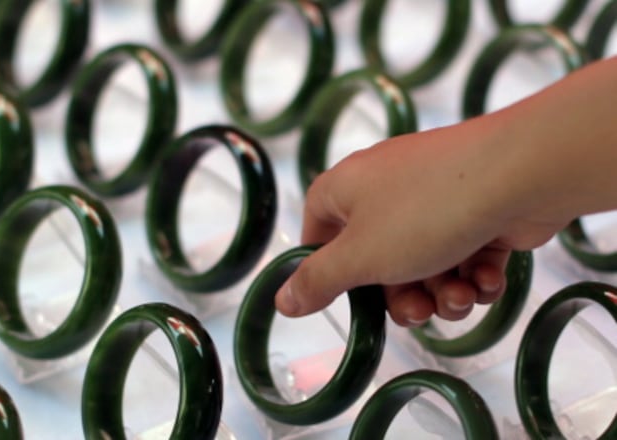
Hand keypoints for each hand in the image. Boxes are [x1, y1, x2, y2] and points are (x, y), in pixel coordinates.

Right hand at [276, 119, 563, 325]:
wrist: (520, 173)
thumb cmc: (425, 212)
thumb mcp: (360, 257)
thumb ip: (318, 281)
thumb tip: (281, 301)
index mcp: (345, 190)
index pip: (317, 234)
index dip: (329, 272)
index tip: (348, 299)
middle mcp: (384, 189)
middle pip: (376, 260)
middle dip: (401, 295)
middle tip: (420, 311)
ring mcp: (432, 197)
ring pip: (422, 263)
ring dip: (442, 291)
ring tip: (461, 295)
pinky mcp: (474, 209)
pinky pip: (460, 252)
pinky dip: (471, 273)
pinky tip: (485, 279)